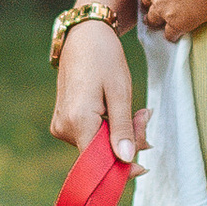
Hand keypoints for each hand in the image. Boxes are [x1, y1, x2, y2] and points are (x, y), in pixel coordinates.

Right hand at [51, 20, 143, 165]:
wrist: (83, 36)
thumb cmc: (104, 58)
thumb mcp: (120, 91)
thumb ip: (123, 128)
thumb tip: (126, 160)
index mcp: (78, 121)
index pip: (97, 163)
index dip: (120, 169)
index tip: (143, 168)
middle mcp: (64, 128)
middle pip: (100, 154)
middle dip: (128, 143)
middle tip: (145, 116)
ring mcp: (62, 126)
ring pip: (98, 145)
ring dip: (121, 134)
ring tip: (136, 111)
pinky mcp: (64, 122)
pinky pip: (90, 136)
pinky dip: (110, 129)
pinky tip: (120, 112)